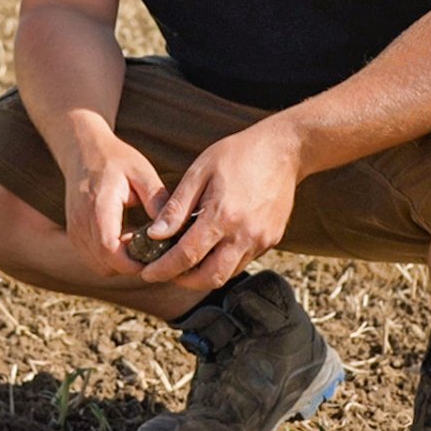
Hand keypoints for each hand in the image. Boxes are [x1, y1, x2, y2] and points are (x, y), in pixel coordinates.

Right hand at [60, 123, 170, 279]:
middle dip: (131, 265)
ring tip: (139, 241)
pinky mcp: (74, 234)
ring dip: (120, 263)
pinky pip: (93, 259)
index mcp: (99, 205)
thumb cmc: (116, 160)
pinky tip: (125, 238)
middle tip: (153, 249)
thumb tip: (174, 230)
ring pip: (99, 266)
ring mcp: (74, 229)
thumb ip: (157, 201)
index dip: (133, 263)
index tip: (156, 258)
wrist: (83, 150)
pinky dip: (110, 258)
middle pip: (105, 264)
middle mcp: (81, 221)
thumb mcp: (142, 173)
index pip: (109, 248)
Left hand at [138, 117, 302, 290]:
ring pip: (227, 274)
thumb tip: (154, 234)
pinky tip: (210, 248)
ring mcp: (261, 240)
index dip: (163, 269)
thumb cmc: (237, 155)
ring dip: (203, 275)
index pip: (187, 256)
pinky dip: (222, 262)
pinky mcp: (271, 240)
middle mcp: (244, 234)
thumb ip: (176, 207)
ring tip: (183, 262)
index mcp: (222, 216)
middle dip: (182, 280)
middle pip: (209, 277)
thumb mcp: (199, 172)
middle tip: (164, 271)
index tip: (147, 273)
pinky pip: (243, 261)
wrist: (283, 150)